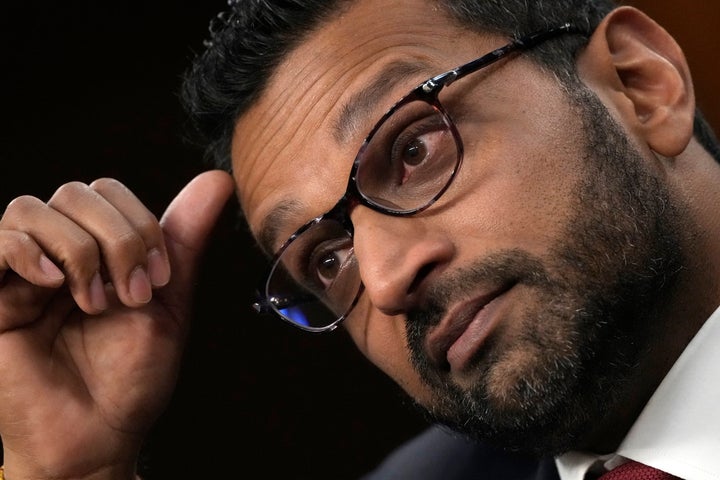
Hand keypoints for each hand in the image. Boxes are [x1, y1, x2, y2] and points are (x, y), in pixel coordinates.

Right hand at [0, 170, 234, 479]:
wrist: (99, 435)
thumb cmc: (133, 376)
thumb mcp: (170, 301)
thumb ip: (184, 238)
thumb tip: (217, 179)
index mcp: (100, 250)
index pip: (108, 191)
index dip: (138, 223)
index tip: (158, 279)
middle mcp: (59, 254)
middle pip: (76, 193)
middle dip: (116, 238)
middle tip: (131, 295)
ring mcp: (21, 274)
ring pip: (32, 208)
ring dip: (78, 251)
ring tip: (93, 302)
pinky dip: (27, 251)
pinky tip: (53, 284)